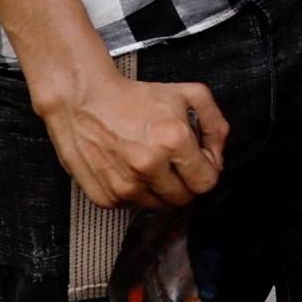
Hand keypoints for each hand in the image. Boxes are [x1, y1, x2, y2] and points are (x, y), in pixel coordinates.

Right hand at [29, 61, 225, 209]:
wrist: (83, 101)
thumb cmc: (133, 97)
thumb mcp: (189, 95)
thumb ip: (215, 126)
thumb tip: (218, 157)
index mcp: (173, 141)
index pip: (206, 182)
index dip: (207, 172)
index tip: (199, 164)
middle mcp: (148, 166)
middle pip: (184, 198)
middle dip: (186, 183)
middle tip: (176, 165)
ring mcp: (124, 185)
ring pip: (159, 205)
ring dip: (160, 189)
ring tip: (150, 164)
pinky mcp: (104, 196)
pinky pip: (131, 206)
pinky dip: (134, 192)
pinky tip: (129, 169)